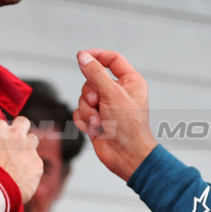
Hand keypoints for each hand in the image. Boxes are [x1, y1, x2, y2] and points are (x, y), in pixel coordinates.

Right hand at [0, 116, 42, 203]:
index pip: (3, 123)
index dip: (2, 132)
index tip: (1, 139)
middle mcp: (15, 135)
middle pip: (23, 122)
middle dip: (21, 130)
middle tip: (17, 141)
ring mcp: (29, 148)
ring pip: (33, 140)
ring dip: (28, 147)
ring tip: (20, 161)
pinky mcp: (38, 162)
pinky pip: (37, 162)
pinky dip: (32, 168)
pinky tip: (23, 177)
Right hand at [74, 50, 156, 180]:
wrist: (126, 156)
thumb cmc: (129, 128)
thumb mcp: (112, 94)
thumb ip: (95, 73)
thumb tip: (83, 57)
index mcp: (130, 81)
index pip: (112, 60)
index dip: (96, 56)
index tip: (81, 56)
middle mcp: (118, 92)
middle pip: (92, 79)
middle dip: (90, 92)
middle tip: (96, 101)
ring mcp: (106, 106)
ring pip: (83, 97)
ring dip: (87, 110)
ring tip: (99, 121)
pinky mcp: (96, 119)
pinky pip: (80, 112)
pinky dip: (85, 120)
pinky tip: (96, 128)